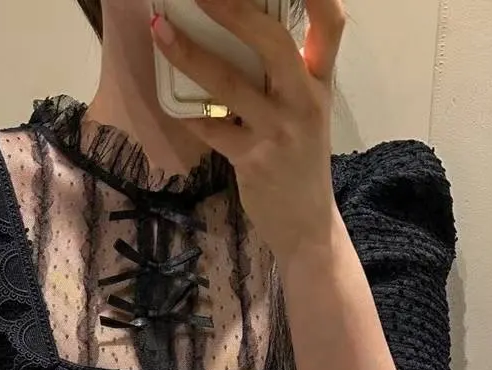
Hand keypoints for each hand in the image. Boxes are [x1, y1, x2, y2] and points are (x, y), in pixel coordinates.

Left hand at [151, 0, 345, 264]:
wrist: (307, 226)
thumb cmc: (299, 162)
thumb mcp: (307, 112)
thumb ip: (288, 74)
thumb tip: (245, 30)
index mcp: (320, 82)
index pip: (330, 25)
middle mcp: (304, 101)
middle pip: (273, 42)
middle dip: (234, 9)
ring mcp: (279, 132)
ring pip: (230, 83)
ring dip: (190, 55)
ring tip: (160, 31)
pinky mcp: (253, 161)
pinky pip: (211, 128)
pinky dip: (187, 112)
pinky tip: (169, 99)